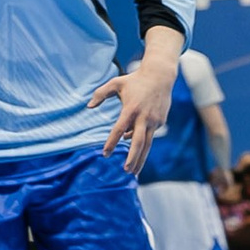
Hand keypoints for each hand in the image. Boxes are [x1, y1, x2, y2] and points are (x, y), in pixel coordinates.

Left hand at [92, 50, 177, 175]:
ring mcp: (154, 120)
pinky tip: (135, 150)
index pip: (119, 129)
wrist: (160, 76)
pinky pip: (149, 136)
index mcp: (131, 109)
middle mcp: (143, 117)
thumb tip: (88, 107)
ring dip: (140, 159)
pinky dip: (142, 144)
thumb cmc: (134, 80)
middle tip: (126, 171)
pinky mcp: (160, 122)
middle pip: (138, 142)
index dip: (112, 142)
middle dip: (132, 158)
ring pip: (147, 144)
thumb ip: (100, 94)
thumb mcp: (116, 83)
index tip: (105, 153)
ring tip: (133, 173)